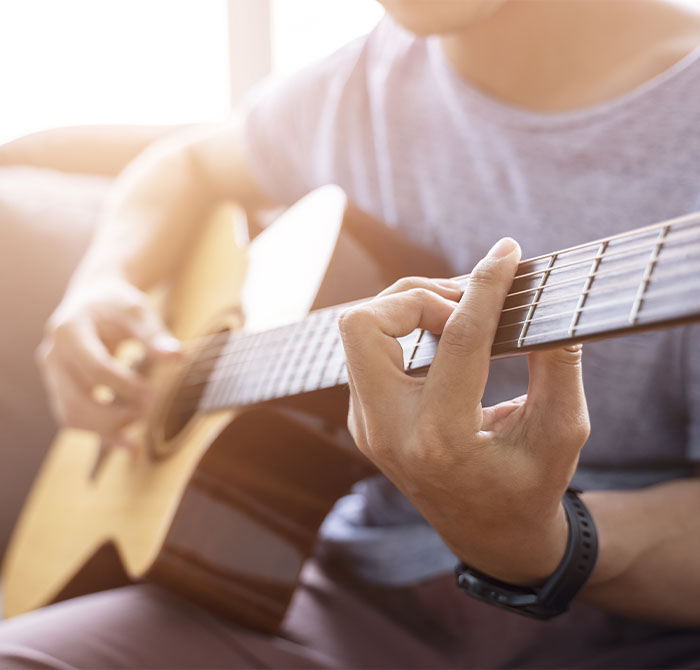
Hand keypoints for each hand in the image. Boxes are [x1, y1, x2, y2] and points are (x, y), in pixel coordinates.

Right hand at [37, 276, 180, 447]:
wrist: (94, 298)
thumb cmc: (118, 304)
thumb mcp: (138, 310)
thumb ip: (154, 334)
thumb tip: (177, 356)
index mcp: (68, 329)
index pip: (96, 368)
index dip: (125, 387)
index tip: (153, 394)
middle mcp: (52, 354)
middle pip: (76, 399)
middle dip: (114, 414)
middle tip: (149, 410)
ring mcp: (52, 374)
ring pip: (71, 415)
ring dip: (107, 428)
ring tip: (141, 421)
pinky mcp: (59, 389)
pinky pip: (73, 419)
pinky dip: (100, 433)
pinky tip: (129, 444)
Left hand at [338, 238, 589, 583]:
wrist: (489, 535)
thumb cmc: (530, 487)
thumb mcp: (561, 431)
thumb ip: (558, 364)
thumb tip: (547, 303)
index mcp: (441, 439)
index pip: (458, 340)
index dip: (486, 287)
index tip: (506, 254)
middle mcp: (388, 431)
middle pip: (366, 324)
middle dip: (417, 295)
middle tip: (467, 304)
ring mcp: (368, 425)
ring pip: (359, 331)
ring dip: (407, 308)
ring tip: (459, 314)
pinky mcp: (365, 416)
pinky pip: (368, 351)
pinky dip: (403, 329)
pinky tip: (443, 336)